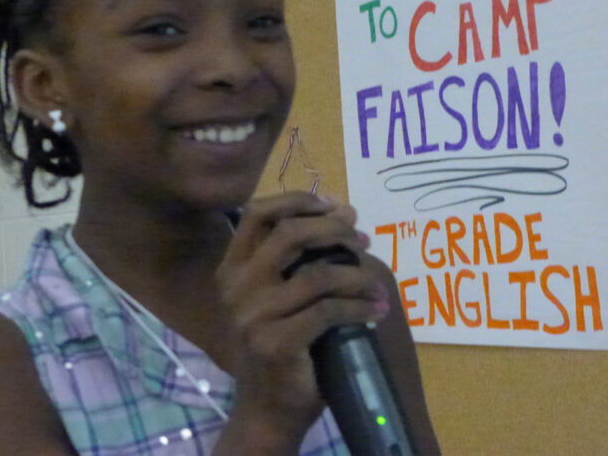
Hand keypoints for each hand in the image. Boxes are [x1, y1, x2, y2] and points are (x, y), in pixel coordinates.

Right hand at [214, 192, 389, 449]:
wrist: (268, 406)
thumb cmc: (278, 344)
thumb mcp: (279, 294)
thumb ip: (298, 257)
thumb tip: (345, 212)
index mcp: (231, 269)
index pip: (257, 214)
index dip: (298, 200)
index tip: (335, 205)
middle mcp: (235, 287)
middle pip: (288, 234)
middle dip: (333, 229)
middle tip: (362, 237)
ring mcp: (252, 316)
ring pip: (316, 275)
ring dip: (355, 274)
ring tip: (375, 282)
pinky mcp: (276, 342)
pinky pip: (328, 311)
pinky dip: (359, 307)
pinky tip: (375, 310)